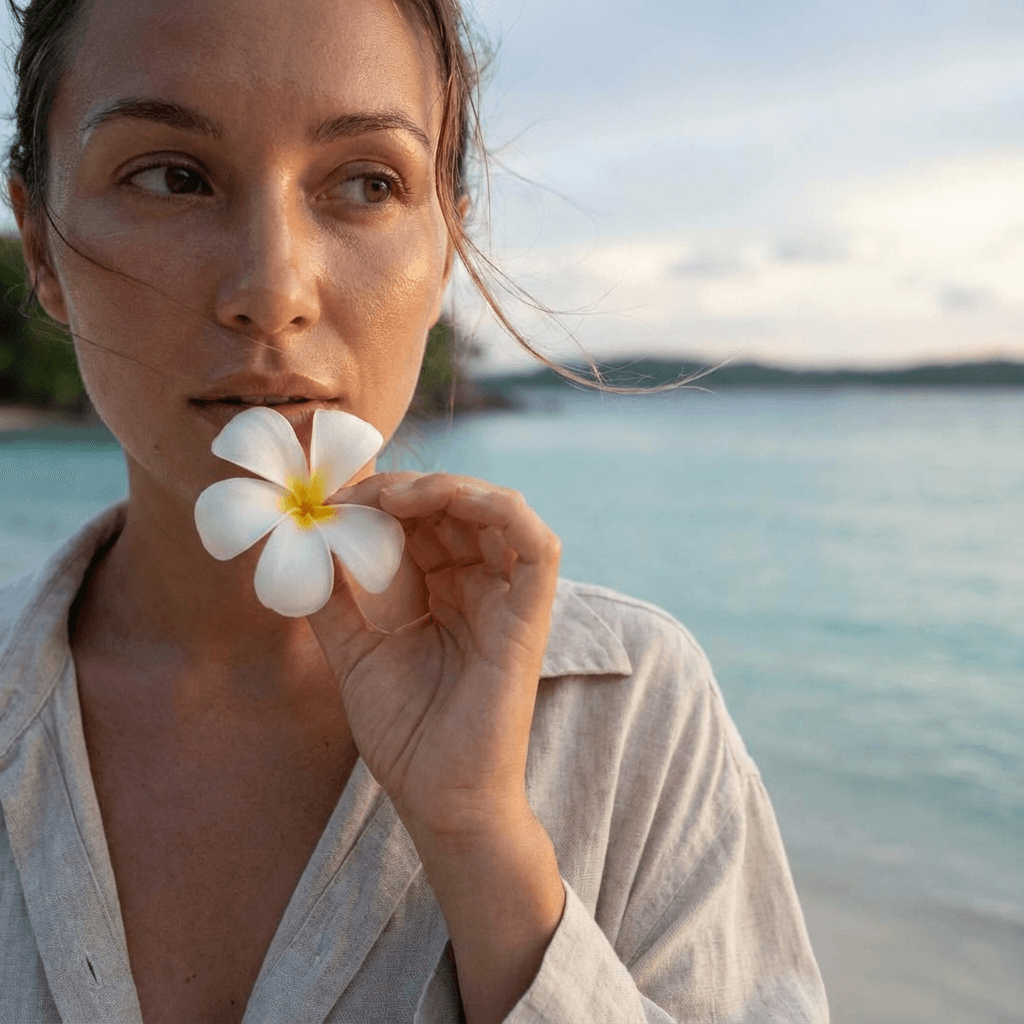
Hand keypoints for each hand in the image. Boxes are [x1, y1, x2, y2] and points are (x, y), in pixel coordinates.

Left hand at [307, 472, 561, 838]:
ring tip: (397, 497)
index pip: (424, 525)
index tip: (337, 504)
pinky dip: (506, 511)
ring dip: (450, 490)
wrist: (439, 798)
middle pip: (459, 510)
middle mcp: (480, 590)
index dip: (385, 502)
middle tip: (361, 495)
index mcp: (444, 595)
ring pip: (498, 514)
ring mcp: (508, 601)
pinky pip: (539, 548)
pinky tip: (458, 500)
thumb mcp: (354, 654)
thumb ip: (333, 602)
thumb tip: (301, 549)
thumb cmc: (405, 735)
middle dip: (410, 489)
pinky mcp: (531, 617)